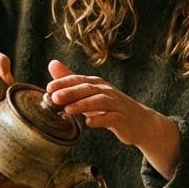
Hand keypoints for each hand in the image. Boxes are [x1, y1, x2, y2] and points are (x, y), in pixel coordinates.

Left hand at [45, 59, 180, 177]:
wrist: (140, 122)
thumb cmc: (110, 107)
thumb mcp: (89, 94)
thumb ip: (71, 81)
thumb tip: (52, 64)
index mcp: (97, 84)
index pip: (78, 80)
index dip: (64, 83)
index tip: (48, 88)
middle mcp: (106, 91)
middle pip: (88, 88)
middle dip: (71, 92)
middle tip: (54, 97)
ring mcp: (116, 104)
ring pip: (99, 101)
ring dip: (83, 105)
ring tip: (68, 110)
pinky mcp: (123, 119)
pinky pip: (112, 118)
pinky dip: (101, 119)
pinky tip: (89, 123)